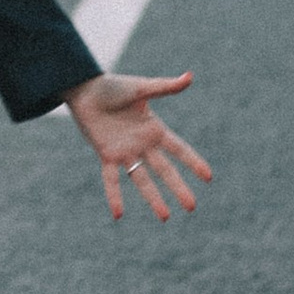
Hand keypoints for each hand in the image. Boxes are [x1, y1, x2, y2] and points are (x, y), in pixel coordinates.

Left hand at [64, 71, 212, 223]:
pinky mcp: (106, 155)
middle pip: (165, 170)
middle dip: (178, 188)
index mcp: (154, 129)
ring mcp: (125, 152)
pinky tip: (118, 214)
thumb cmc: (113, 86)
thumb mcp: (141, 88)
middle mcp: (142, 145)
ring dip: (153, 198)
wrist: (85, 88)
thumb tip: (189, 77)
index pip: (179, 149)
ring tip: (165, 217)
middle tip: (192, 207)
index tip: (208, 177)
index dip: (193, 162)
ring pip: (142, 179)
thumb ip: (165, 87)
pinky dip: (114, 195)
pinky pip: (112, 178)